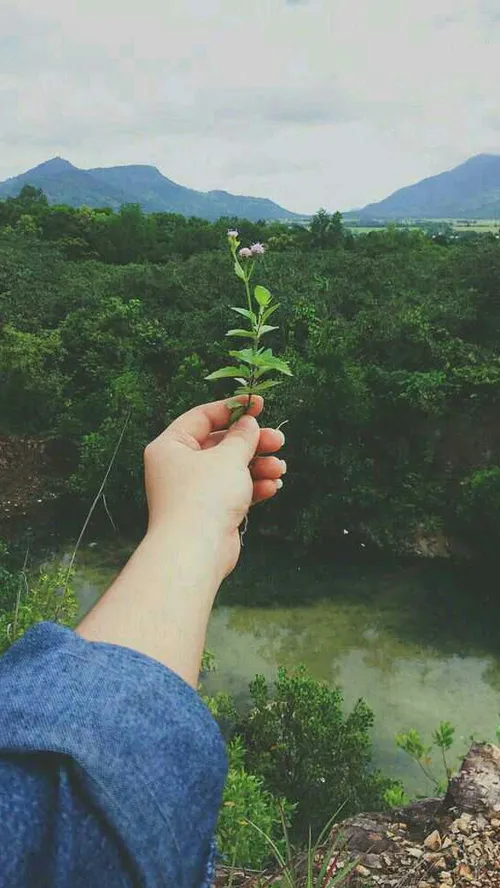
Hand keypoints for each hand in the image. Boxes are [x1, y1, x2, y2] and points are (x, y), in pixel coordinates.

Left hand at [144, 396, 285, 578]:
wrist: (196, 551)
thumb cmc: (204, 497)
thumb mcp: (228, 457)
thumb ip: (242, 437)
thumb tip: (249, 425)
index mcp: (171, 446)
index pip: (202, 417)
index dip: (233, 409)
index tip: (259, 405)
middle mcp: (178, 467)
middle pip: (220, 444)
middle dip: (252, 443)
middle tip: (278, 441)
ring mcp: (193, 491)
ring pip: (230, 469)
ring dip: (258, 467)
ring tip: (280, 468)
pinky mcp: (209, 512)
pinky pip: (233, 492)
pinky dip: (253, 488)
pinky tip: (272, 487)